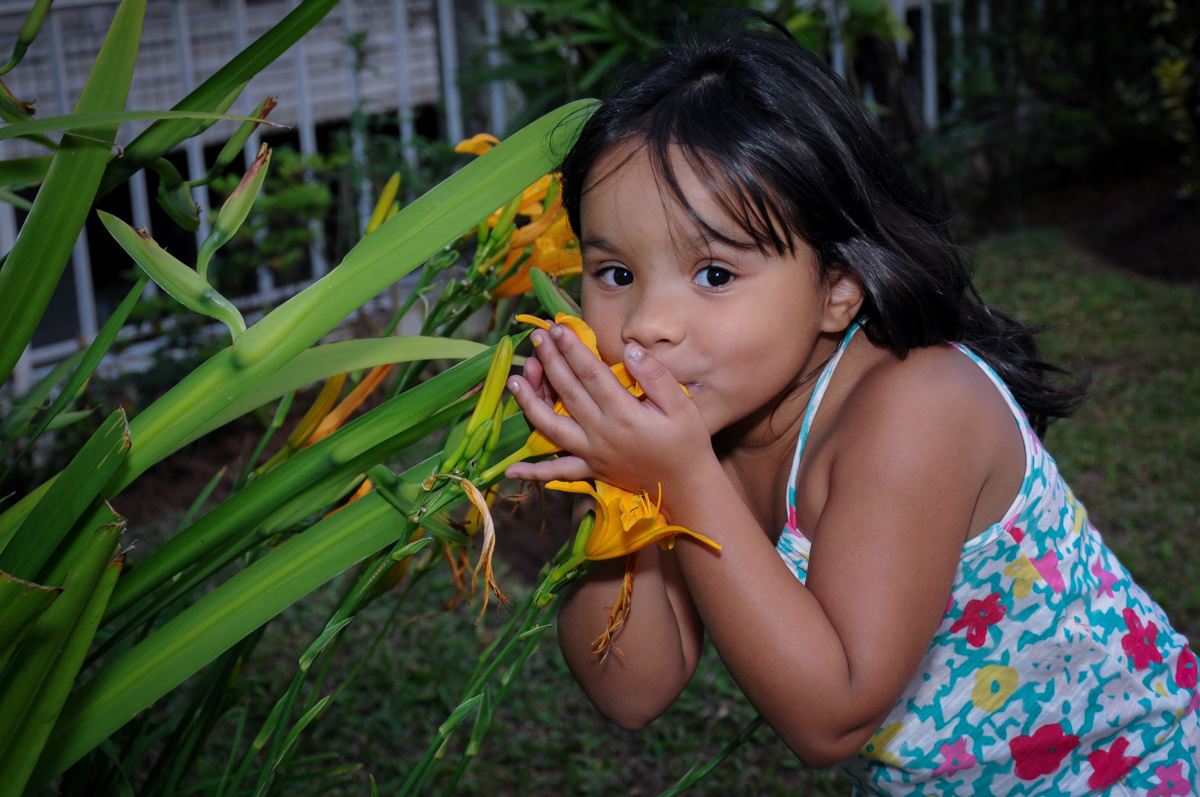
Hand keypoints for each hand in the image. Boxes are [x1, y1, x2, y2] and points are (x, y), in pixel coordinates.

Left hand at [504, 323, 717, 507]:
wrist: (686, 486)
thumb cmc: (687, 442)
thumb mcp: (681, 405)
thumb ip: (655, 375)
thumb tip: (630, 350)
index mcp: (624, 413)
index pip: (591, 374)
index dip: (572, 349)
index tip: (558, 328)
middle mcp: (602, 433)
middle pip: (568, 392)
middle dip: (550, 362)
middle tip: (537, 337)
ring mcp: (592, 454)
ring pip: (552, 427)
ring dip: (530, 403)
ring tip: (514, 381)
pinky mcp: (591, 470)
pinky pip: (558, 471)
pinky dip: (534, 472)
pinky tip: (512, 469)